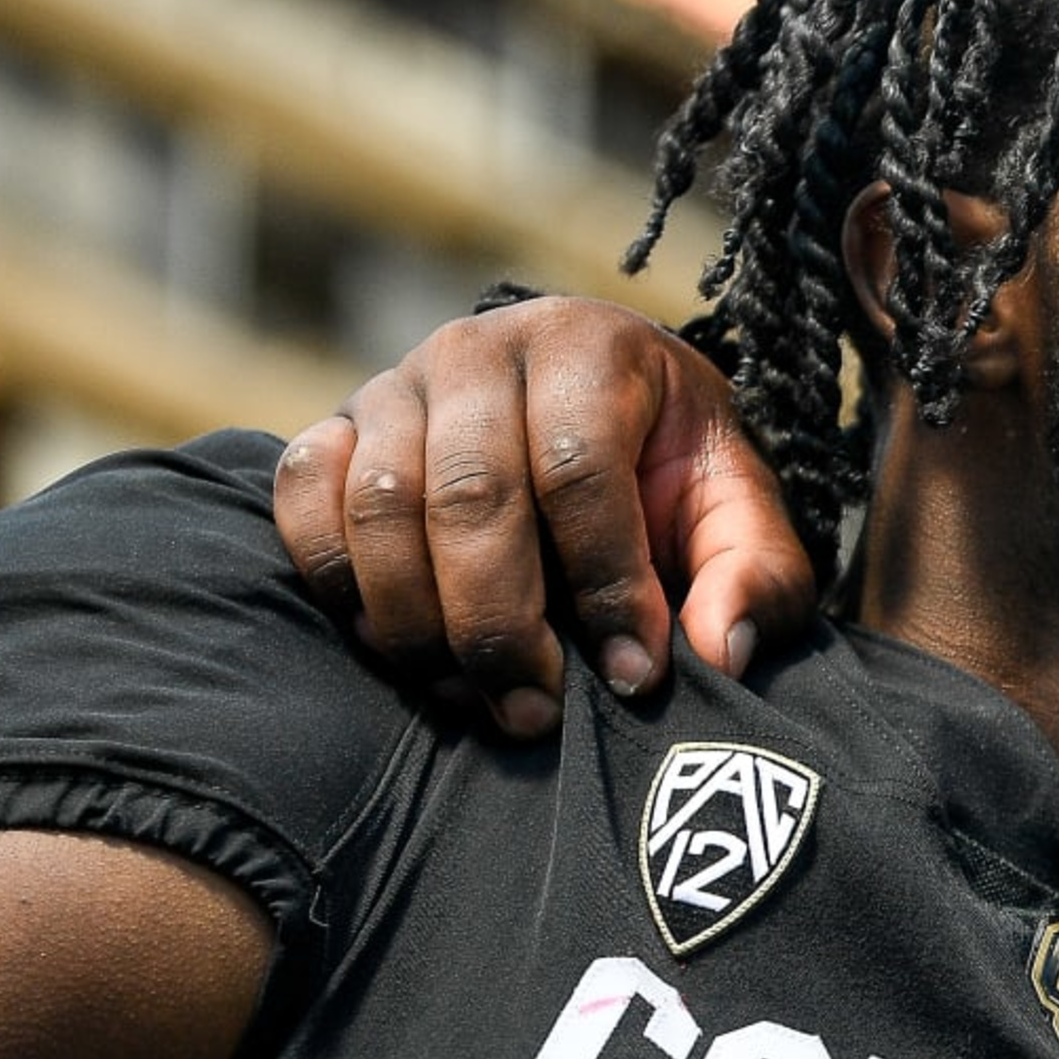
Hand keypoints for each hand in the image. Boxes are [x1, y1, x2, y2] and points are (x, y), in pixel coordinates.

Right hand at [271, 295, 815, 732]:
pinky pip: (303, 498)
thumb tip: (721, 652)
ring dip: (419, 622)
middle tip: (536, 711)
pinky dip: (338, 580)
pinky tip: (397, 644)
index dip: (606, 583)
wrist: (592, 413)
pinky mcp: (335, 425)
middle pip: (470, 495)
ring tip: (475, 697)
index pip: (579, 468)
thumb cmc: (670, 474)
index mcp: (591, 347)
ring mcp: (396, 383)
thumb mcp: (739, 515)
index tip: (633, 676)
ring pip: (380, 506)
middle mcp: (481, 348)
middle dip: (501, 624)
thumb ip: (755, 575)